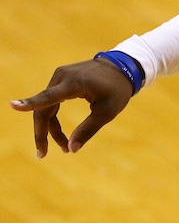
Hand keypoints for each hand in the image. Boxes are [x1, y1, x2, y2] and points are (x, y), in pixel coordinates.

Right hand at [10, 59, 133, 157]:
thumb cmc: (117, 90)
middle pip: (44, 109)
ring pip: (46, 107)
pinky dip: (53, 118)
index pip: (48, 96)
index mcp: (75, 84)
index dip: (30, 103)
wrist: (122, 67)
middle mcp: (62, 77)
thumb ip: (88, 129)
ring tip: (62, 147)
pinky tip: (58, 135)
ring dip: (50, 128)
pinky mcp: (60, 79)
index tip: (13, 105)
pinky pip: (50, 101)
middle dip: (43, 133)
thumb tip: (72, 149)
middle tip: (43, 154)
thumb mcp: (108, 112)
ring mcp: (60, 76)